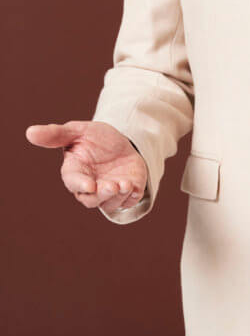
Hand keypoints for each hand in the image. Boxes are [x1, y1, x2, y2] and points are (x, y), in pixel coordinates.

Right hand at [25, 121, 147, 214]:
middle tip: (112, 186)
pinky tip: (133, 186)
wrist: (123, 143)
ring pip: (109, 203)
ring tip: (125, 184)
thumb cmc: (95, 139)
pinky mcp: (125, 194)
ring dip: (117, 196)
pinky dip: (131, 196)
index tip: (89, 184)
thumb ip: (57, 134)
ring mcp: (108, 192)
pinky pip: (127, 201)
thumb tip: (29, 132)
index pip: (73, 182)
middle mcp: (90, 187)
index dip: (80, 184)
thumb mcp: (79, 131)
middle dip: (101, 194)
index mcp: (75, 172)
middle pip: (90, 200)